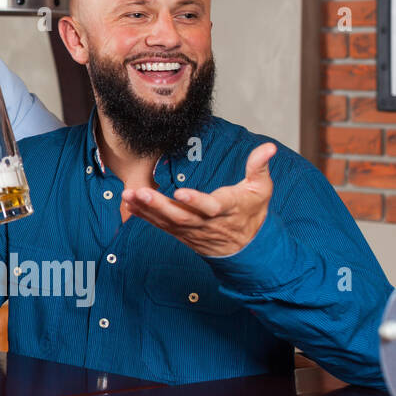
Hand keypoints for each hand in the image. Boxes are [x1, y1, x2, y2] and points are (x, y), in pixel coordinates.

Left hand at [120, 142, 275, 256]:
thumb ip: (259, 167)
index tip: (180, 192)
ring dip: (147, 209)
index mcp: (228, 208)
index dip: (196, 200)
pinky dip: (144, 216)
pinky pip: (161, 226)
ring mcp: (193, 230)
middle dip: (160, 205)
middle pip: (182, 216)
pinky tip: (128, 204)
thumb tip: (268, 147)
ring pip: (168, 222)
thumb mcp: (261, 189)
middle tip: (140, 192)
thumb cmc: (251, 212)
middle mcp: (207, 222)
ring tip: (128, 195)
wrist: (247, 248)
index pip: (211, 206)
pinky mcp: (183, 234)